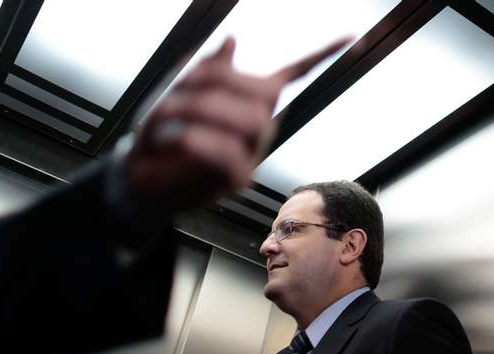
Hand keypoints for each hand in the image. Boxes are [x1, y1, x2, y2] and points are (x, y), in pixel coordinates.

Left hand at [126, 36, 352, 211]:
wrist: (143, 176)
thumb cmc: (163, 133)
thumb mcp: (178, 93)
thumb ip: (205, 69)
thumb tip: (232, 38)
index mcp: (251, 101)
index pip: (292, 74)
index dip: (320, 54)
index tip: (351, 36)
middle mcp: (260, 125)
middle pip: (260, 91)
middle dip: (211, 85)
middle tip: (171, 96)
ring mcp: (253, 152)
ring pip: (247, 120)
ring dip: (198, 111)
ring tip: (165, 117)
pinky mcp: (237, 178)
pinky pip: (230, 154)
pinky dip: (200, 142)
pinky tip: (179, 139)